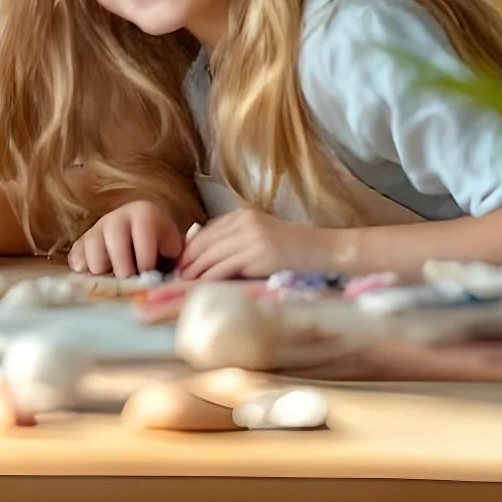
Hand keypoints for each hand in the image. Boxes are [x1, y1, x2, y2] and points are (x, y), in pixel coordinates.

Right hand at [71, 199, 184, 275]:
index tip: (150, 275)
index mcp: (144, 214)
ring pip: (91, 245)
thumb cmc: (161, 246)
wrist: (143, 233)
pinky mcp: (83, 240)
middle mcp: (118, 216)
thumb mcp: (173, 248)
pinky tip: (93, 276)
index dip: (146, 258)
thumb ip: (175, 260)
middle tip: (128, 280)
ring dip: (100, 267)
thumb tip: (170, 280)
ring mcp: (97, 227)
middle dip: (122, 264)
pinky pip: (76, 254)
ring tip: (112, 278)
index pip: (142, 234)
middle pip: (114, 237)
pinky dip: (82, 268)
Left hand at [180, 208, 350, 280]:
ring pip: (212, 256)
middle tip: (177, 275)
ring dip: (196, 271)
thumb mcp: (260, 235)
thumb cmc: (292, 248)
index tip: (180, 262)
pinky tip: (203, 286)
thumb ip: (235, 239)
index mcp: (242, 215)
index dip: (191, 248)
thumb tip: (204, 256)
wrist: (324, 249)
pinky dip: (210, 278)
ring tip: (185, 283)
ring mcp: (252, 238)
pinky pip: (225, 267)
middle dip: (188, 260)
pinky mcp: (259, 255)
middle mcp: (244, 222)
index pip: (207, 231)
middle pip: (205, 243)